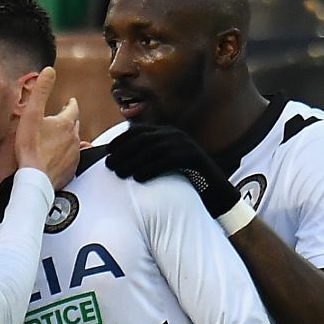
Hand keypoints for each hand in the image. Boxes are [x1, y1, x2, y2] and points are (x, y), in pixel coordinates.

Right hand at [13, 67, 80, 190]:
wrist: (35, 178)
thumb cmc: (30, 148)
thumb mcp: (31, 114)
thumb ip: (41, 91)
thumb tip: (50, 71)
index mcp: (65, 123)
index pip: (72, 108)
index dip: (70, 104)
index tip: (69, 102)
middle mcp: (74, 137)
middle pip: (74, 124)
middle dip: (69, 120)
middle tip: (61, 119)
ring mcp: (74, 154)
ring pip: (74, 141)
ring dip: (68, 137)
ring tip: (59, 138)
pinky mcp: (71, 169)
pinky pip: (72, 158)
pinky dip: (67, 154)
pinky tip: (60, 156)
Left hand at [104, 124, 238, 217]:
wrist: (215, 193)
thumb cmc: (182, 181)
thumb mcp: (161, 165)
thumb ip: (144, 159)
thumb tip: (117, 161)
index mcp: (166, 133)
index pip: (139, 130)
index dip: (122, 139)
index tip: (108, 151)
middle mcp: (175, 135)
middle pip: (144, 139)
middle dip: (124, 151)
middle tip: (110, 165)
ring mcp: (186, 144)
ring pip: (153, 149)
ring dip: (133, 161)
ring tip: (119, 173)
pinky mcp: (193, 157)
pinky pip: (168, 160)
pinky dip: (151, 168)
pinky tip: (138, 178)